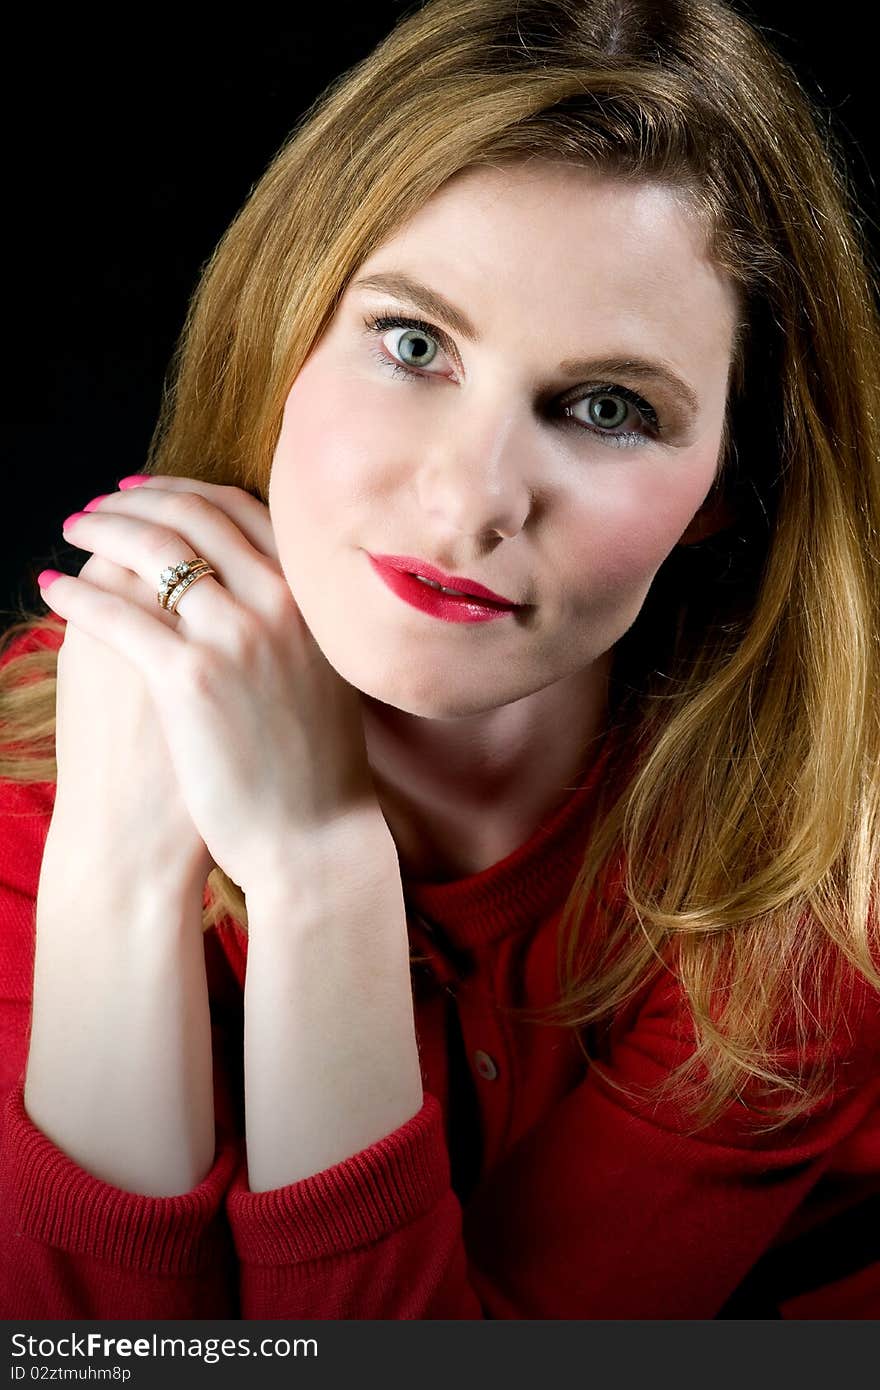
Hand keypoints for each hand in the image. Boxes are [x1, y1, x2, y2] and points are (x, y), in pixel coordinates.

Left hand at [41, 475, 381, 893]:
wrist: (316, 837)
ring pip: (152, 550)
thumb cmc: (315, 766)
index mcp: (311, 598)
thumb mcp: (324, 672)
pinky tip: (52, 590)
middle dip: (135, 500)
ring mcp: (236, 637)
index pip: (242, 510)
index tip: (146, 491)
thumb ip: (294, 620)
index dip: (185, 491)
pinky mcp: (190, 679)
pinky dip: (76, 594)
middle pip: (193, 516)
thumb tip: (253, 584)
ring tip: (71, 532)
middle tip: (98, 506)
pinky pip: (117, 614)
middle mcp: (279, 603)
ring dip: (100, 529)